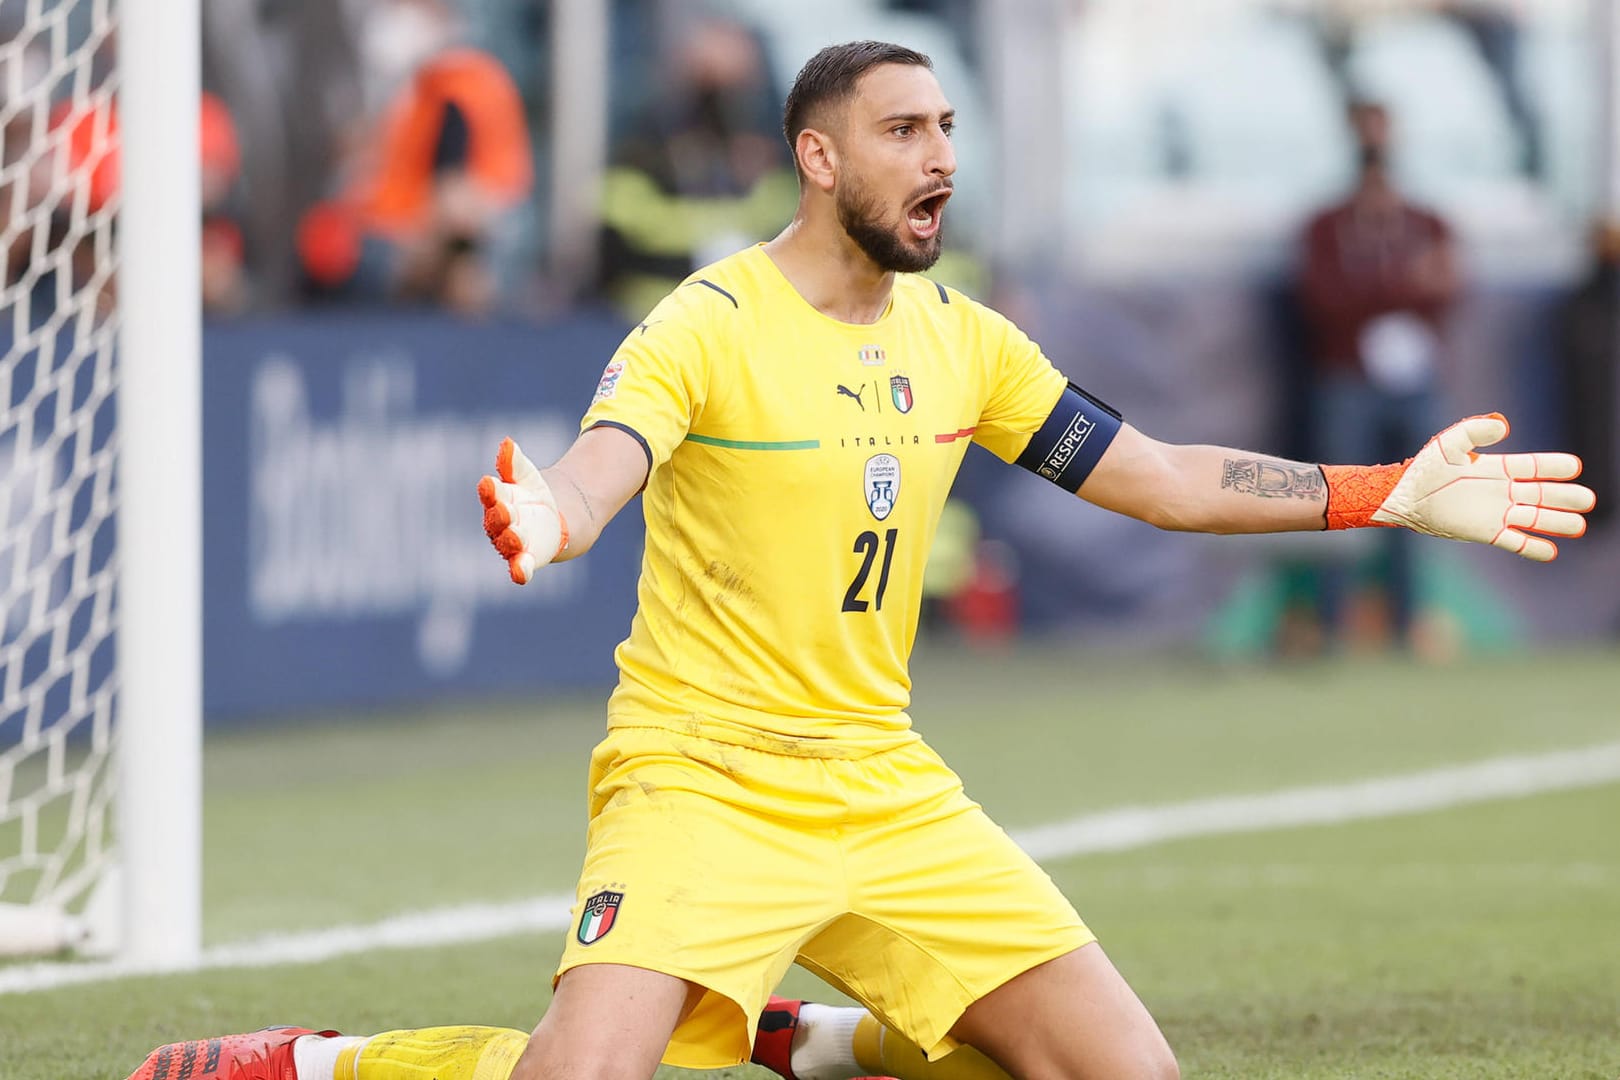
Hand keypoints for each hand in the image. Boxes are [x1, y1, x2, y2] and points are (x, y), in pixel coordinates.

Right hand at [478, 437, 567, 583]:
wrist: (559, 517)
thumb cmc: (534, 495)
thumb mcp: (528, 476)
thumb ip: (515, 463)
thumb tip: (507, 442)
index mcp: (499, 500)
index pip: (492, 494)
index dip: (490, 491)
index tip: (488, 482)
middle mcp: (501, 524)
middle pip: (497, 520)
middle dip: (501, 515)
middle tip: (506, 509)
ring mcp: (513, 543)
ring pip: (507, 543)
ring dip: (510, 540)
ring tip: (516, 535)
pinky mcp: (528, 559)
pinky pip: (520, 567)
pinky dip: (519, 571)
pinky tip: (521, 573)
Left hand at [1370, 414, 1593, 561]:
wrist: (1404, 498)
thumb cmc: (1424, 469)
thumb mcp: (1449, 444)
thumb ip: (1474, 431)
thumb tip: (1504, 425)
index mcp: (1498, 469)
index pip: (1535, 467)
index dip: (1554, 467)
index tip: (1574, 467)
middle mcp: (1503, 491)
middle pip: (1543, 495)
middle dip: (1565, 497)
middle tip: (1587, 500)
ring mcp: (1497, 513)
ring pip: (1535, 518)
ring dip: (1557, 523)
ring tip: (1578, 526)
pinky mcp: (1486, 532)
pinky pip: (1516, 541)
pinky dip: (1533, 547)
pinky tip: (1552, 551)